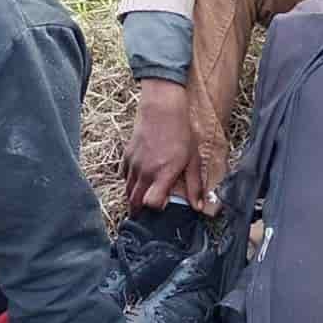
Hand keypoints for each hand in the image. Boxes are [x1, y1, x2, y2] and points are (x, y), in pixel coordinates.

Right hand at [124, 79, 203, 212]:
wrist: (162, 109)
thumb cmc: (180, 132)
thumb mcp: (193, 159)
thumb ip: (194, 185)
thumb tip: (198, 206)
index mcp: (163, 174)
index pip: (151, 203)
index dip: (156, 208)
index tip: (163, 204)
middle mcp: (145, 172)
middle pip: (134, 202)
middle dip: (140, 210)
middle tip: (147, 213)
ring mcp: (134, 165)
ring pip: (127, 191)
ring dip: (133, 198)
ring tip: (143, 198)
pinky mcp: (127, 157)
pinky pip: (124, 177)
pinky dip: (130, 182)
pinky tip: (139, 180)